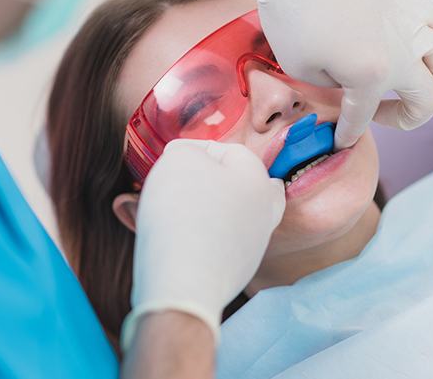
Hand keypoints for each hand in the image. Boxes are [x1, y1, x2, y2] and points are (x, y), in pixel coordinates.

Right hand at [121, 139, 284, 348]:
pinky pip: (217, 243)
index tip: (168, 158)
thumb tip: (186, 158)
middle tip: (180, 182)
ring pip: (229, 215)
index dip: (193, 149)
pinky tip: (176, 237)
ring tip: (169, 209)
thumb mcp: (179, 160)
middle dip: (209, 180)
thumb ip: (186, 150)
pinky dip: (199, 235)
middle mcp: (264, 211)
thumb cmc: (183, 212)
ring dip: (202, 208)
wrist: (184, 283)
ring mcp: (253, 244)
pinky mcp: (237, 271)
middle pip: (239, 184)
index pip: (227, 150)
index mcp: (257, 178)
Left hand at [194, 0, 432, 148]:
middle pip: (428, 99)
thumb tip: (345, 83)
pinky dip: (427, 40)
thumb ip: (330, 86)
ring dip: (426, 78)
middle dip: (405, 118)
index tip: (339, 141)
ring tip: (399, 78)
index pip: (363, 117)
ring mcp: (411, 19)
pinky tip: (402, 40)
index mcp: (372, 75)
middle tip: (379, 115)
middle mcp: (403, 50)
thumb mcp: (299, 67)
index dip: (348, 134)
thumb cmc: (290, 14)